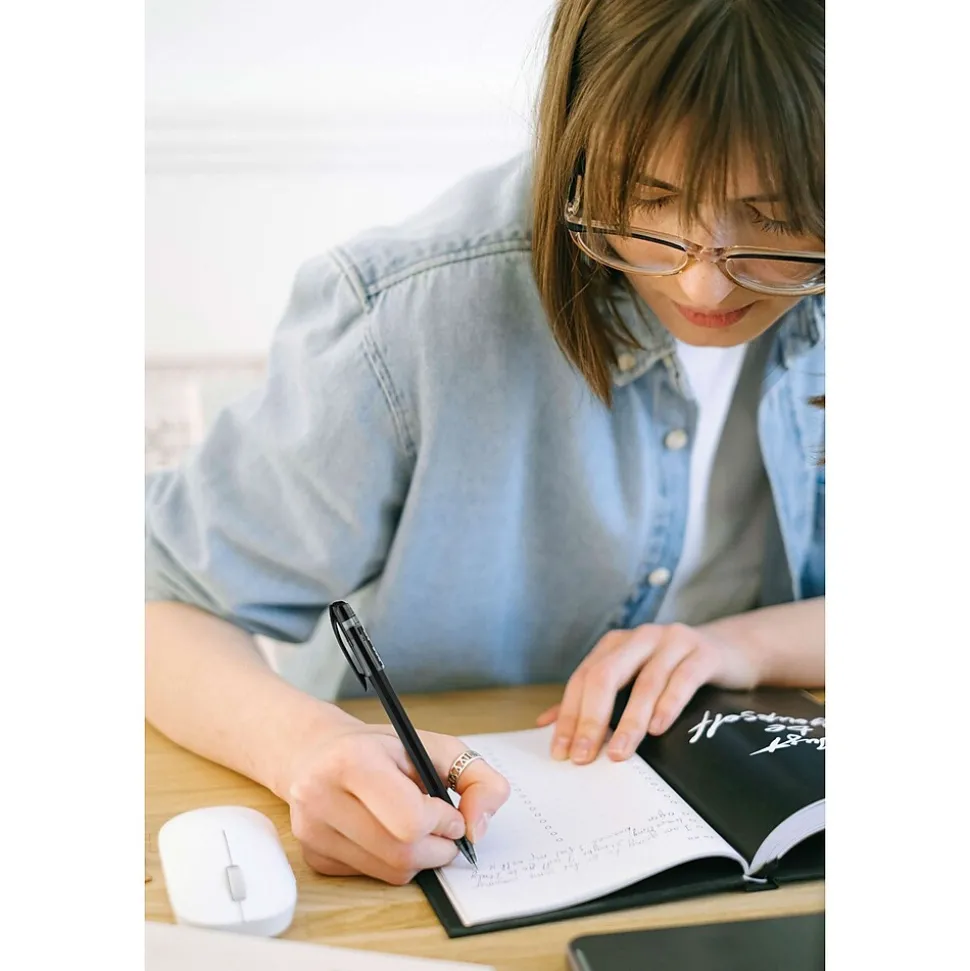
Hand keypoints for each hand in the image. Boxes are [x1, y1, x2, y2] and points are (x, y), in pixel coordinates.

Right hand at [285, 719, 509, 884]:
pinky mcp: (313, 856)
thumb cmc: (381, 748)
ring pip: (390, 872)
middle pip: (402, 853)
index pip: (409, 820)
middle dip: (438, 846)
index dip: (442, 821)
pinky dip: (394, 862)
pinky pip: (373, 876)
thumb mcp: (436, 746)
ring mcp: (312, 831)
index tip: (449, 811)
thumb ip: (477, 778)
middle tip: (444, 827)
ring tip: (417, 827)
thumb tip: (478, 829)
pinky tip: (387, 833)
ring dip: (420, 857)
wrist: (318, 751)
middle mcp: (322, 796)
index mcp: (352, 760)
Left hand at [536, 622, 758, 763]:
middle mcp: (640, 638)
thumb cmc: (673, 671)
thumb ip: (591, 699)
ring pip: (645, 681)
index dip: (569, 716)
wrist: (730, 651)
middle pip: (605, 676)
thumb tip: (546, 724)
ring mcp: (672, 641)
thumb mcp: (630, 680)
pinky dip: (668, 705)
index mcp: (615, 644)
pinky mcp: (703, 652)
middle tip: (584, 756)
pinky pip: (682, 679)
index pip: (583, 679)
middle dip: (592, 719)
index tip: (561, 752)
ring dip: (630, 721)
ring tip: (620, 753)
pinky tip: (658, 729)